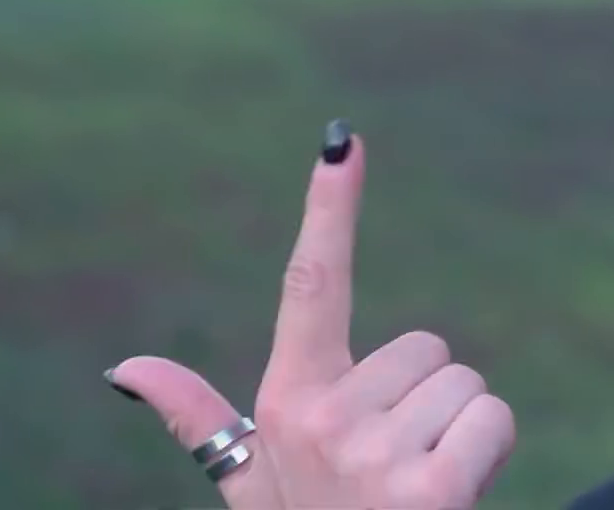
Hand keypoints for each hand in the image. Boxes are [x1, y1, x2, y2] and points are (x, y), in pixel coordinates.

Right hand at [106, 122, 515, 507]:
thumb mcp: (250, 487)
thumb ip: (198, 419)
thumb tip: (121, 369)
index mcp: (284, 402)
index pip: (308, 285)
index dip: (328, 209)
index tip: (343, 140)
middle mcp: (320, 419)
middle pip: (429, 349)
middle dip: (429, 405)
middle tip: (398, 474)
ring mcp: (371, 455)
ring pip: (468, 385)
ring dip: (462, 436)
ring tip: (421, 495)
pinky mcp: (428, 490)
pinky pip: (493, 419)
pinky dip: (490, 457)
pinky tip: (453, 504)